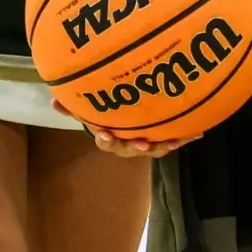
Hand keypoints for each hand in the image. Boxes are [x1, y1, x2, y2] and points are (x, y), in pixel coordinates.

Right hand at [57, 101, 197, 158]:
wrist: (127, 119)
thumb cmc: (106, 114)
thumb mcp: (89, 109)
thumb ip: (72, 106)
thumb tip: (53, 102)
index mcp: (111, 136)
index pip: (105, 141)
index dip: (106, 140)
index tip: (105, 134)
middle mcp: (128, 143)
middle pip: (131, 149)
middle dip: (136, 147)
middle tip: (142, 143)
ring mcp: (146, 141)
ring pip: (154, 148)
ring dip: (163, 145)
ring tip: (173, 141)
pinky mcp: (163, 137)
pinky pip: (173, 139)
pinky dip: (185, 136)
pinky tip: (198, 131)